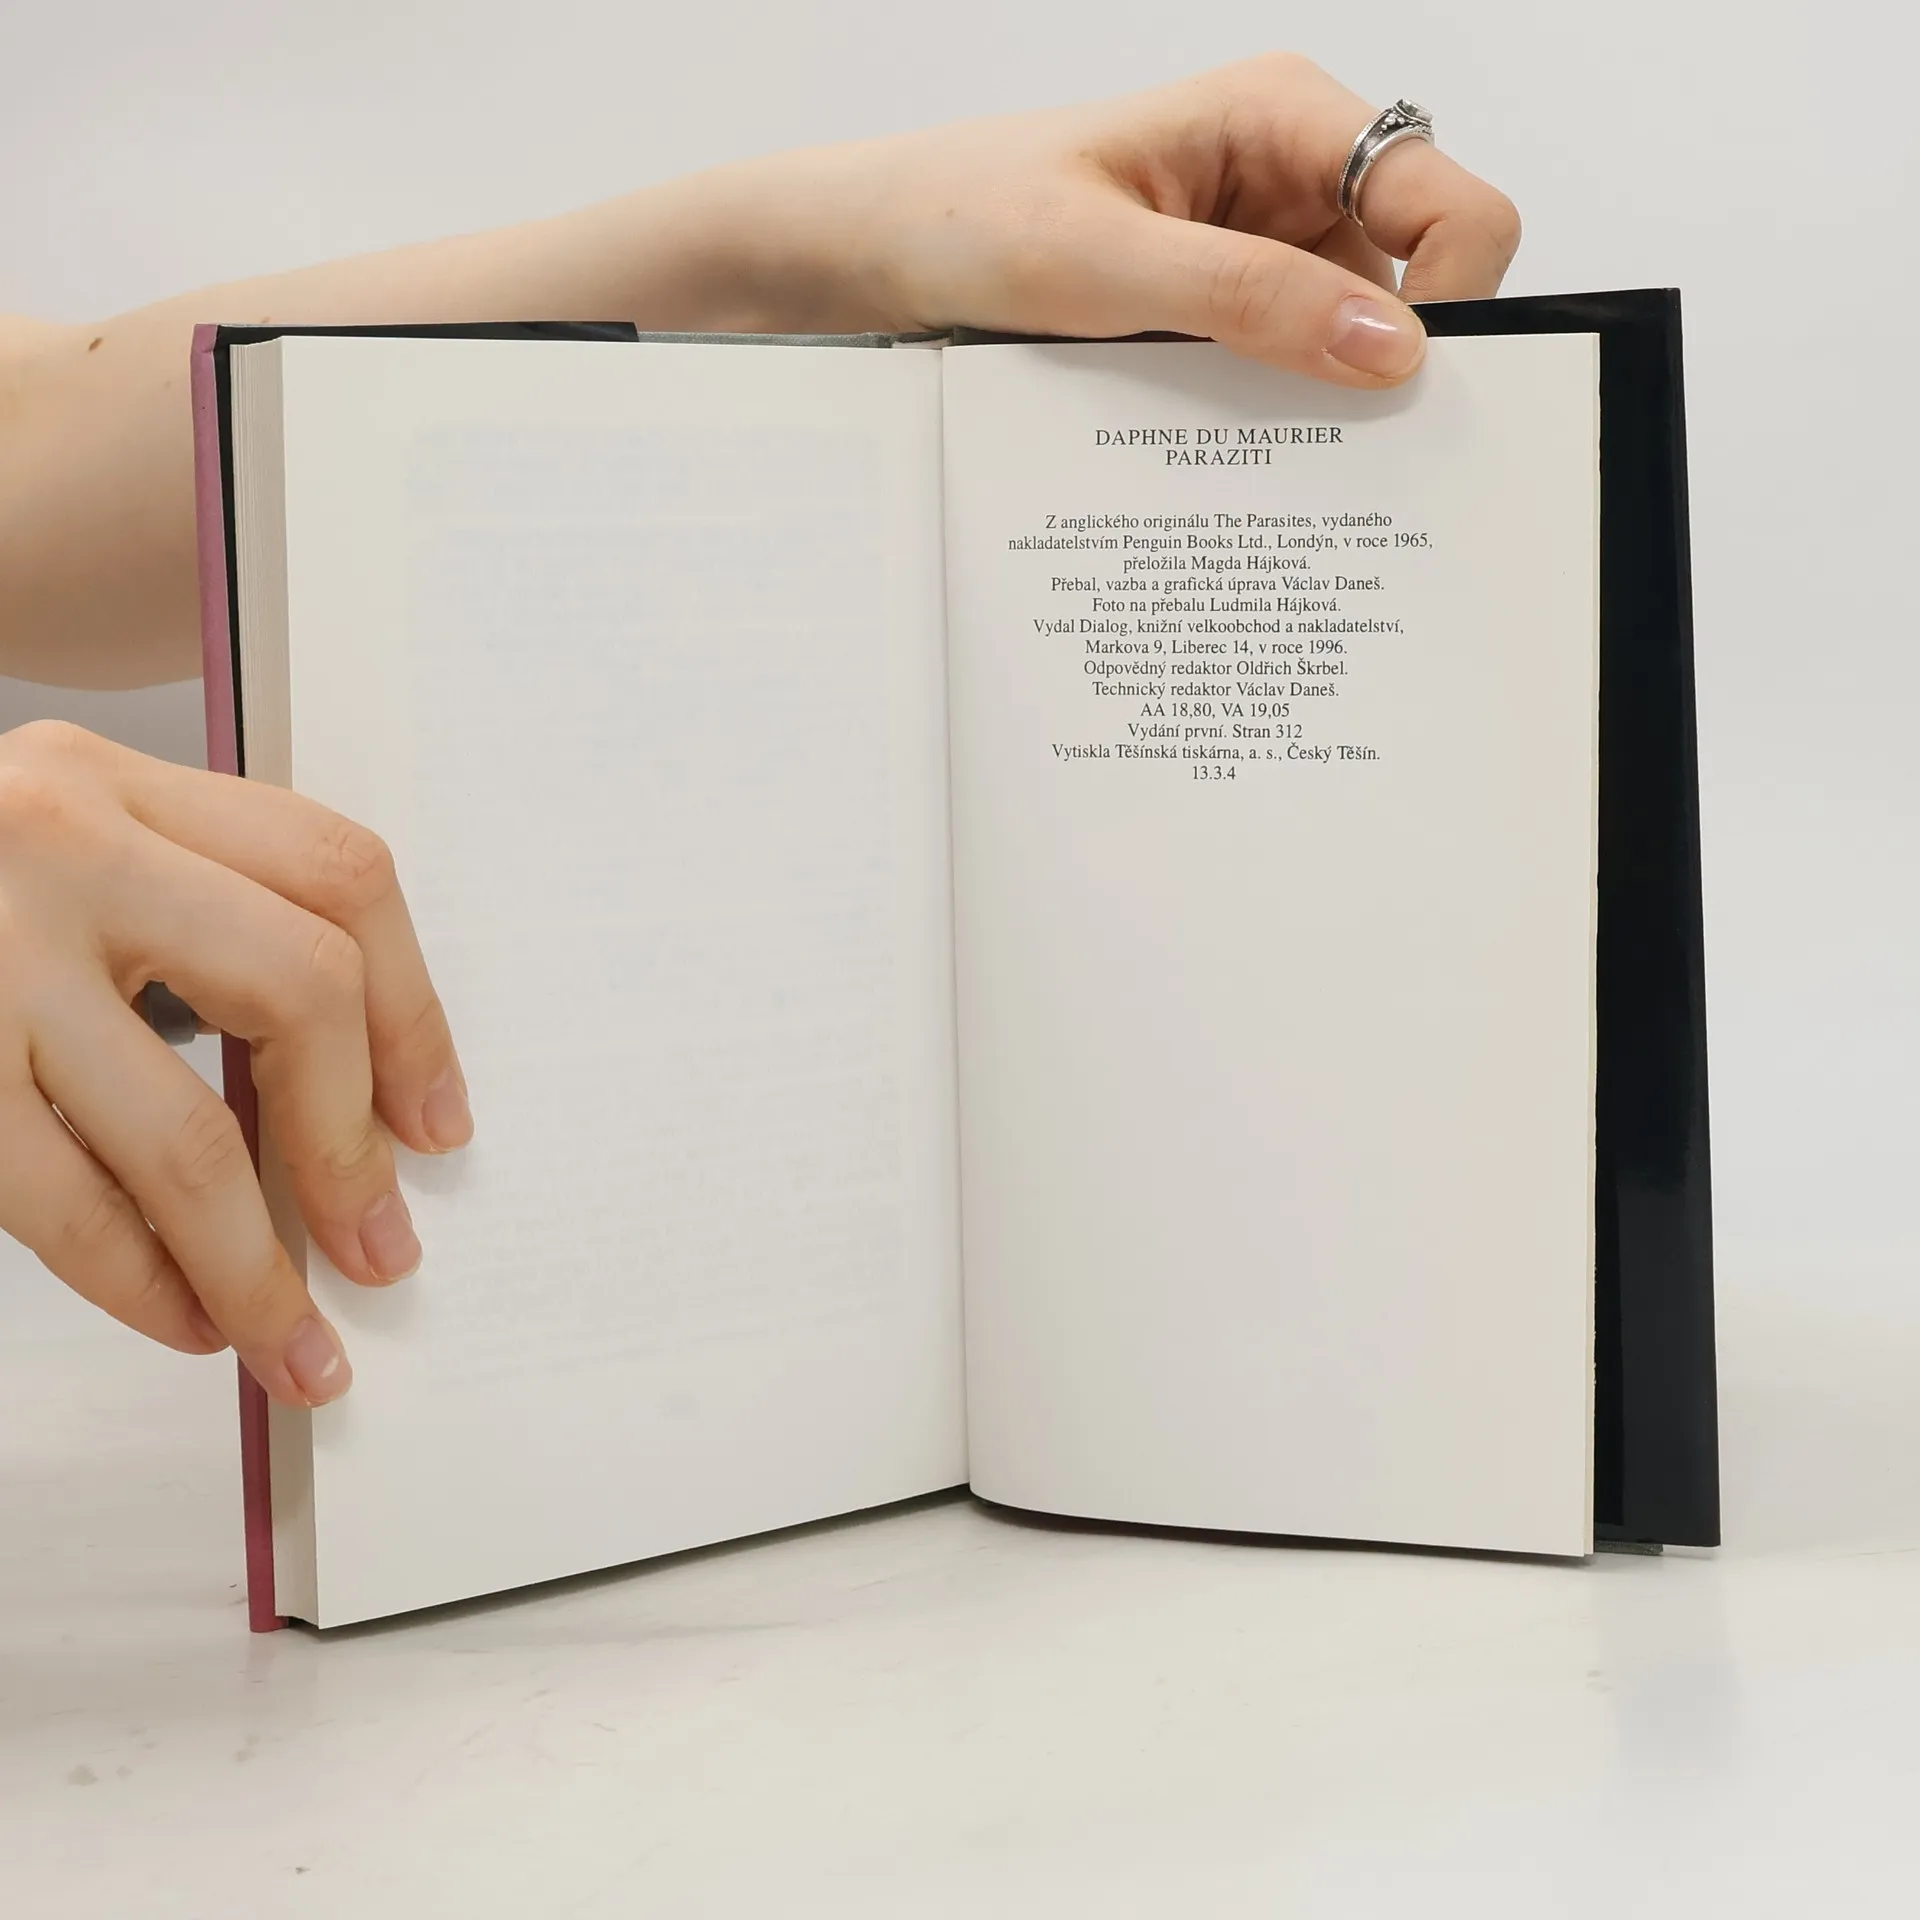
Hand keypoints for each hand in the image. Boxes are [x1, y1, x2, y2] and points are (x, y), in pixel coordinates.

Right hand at [0, 721, 469, 1403]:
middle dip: (353, 1148)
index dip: (416, 1010)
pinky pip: (64, 1201)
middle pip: (302, 991)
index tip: (438, 1121)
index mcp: (115, 780)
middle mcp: (57, 841)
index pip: (340, 875)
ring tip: (297, 1339)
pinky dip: (144, 1281)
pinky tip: (186, 1319)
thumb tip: (341, 1112)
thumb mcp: (56, 857)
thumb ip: (187, 928)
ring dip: (257, 1264)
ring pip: (186, 1132)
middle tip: (382, 1248)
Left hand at [739, 54, 1519, 386]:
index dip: (1457, 296)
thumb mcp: (1101, 266)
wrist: (878, 253)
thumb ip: (1247, 300)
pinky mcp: (1223, 308)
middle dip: (1391, 366)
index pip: (1449, 201)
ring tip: (1257, 457)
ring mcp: (1260, 247)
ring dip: (1321, 401)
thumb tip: (1391, 348)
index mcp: (1282, 117)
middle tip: (1342, 453)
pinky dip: (1271, 414)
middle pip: (1416, 277)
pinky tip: (1226, 452)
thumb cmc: (965, 217)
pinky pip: (1285, 367)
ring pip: (1352, 338)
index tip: (1405, 389)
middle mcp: (1290, 176)